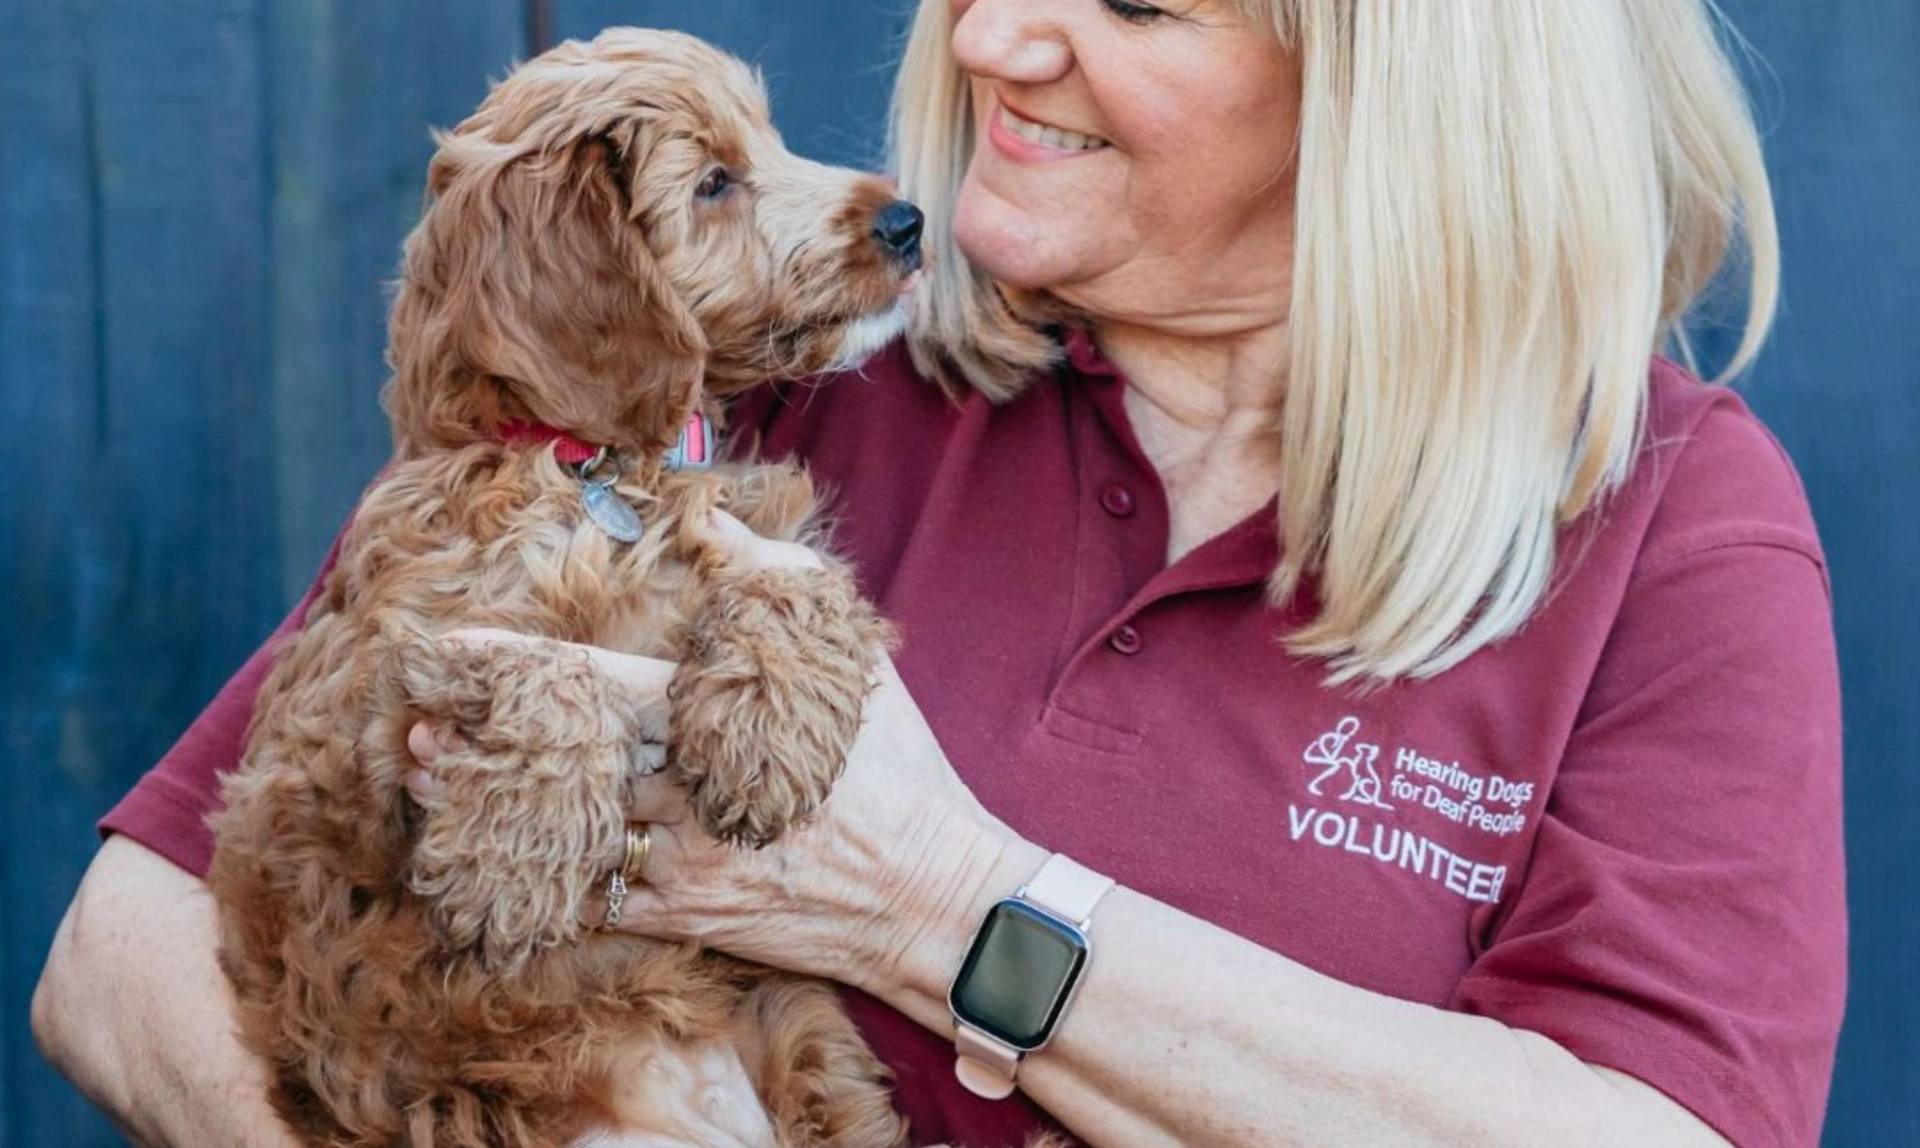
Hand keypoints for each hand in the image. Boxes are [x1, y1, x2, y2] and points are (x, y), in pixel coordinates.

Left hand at [409, 512, 1040, 1000]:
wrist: (929, 895)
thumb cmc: (893, 769)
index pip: (587, 683)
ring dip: (482, 815)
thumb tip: (710, 523)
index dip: (507, 666)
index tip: (444, 649)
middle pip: (551, 766)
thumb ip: (772, 580)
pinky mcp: (685, 919)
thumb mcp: (848, 661)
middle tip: (411, 730)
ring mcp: (679, 866)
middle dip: (473, 748)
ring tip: (425, 789)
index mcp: (716, 723)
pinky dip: (530, 883)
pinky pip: (587, 905)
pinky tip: (484, 864)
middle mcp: (685, 795)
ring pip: (554, 837)